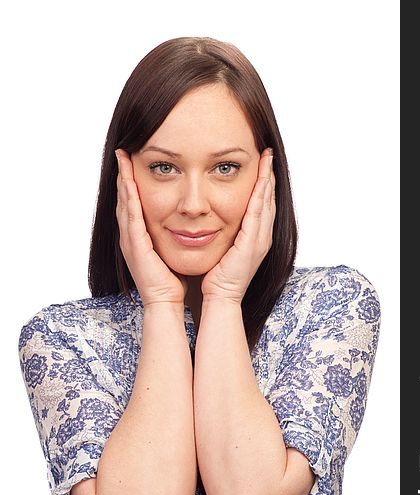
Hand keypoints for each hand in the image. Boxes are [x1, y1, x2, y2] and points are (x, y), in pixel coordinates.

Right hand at [115, 149, 187, 306]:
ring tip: (122, 160)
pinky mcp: (135, 247)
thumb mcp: (170, 251)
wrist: (166, 303)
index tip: (133, 162)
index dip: (131, 183)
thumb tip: (184, 223)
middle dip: (123, 176)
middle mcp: (130, 237)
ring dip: (123, 181)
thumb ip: (171, 236)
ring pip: (124, 204)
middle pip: (124, 200)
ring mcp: (130, 242)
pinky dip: (129, 199)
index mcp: (139, 237)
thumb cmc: (171, 280)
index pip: (133, 204)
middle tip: (122, 154)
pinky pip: (131, 218)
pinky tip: (129, 183)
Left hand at [201, 148, 275, 302]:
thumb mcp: (223, 249)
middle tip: (268, 153)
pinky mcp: (253, 244)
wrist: (221, 298)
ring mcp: (260, 241)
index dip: (263, 184)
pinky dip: (260, 195)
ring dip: (267, 179)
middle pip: (269, 199)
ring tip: (267, 159)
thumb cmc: (217, 277)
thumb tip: (213, 220)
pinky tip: (260, 179)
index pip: (262, 205)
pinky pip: (258, 214)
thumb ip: (224, 234)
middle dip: (269, 176)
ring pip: (267, 202)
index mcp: (255, 238)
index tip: (261, 164)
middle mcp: (263, 237)